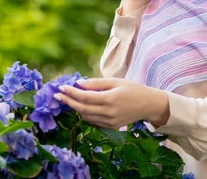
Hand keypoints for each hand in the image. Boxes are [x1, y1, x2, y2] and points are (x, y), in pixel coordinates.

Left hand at [55, 78, 169, 129]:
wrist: (149, 105)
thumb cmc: (133, 89)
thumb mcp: (115, 81)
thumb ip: (96, 83)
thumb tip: (78, 84)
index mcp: (110, 99)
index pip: (85, 98)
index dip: (71, 93)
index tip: (61, 87)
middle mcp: (109, 113)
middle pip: (82, 109)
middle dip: (68, 102)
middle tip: (57, 95)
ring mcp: (110, 122)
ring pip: (86, 117)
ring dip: (75, 108)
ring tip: (67, 99)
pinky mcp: (111, 127)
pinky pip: (93, 121)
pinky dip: (85, 114)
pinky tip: (82, 107)